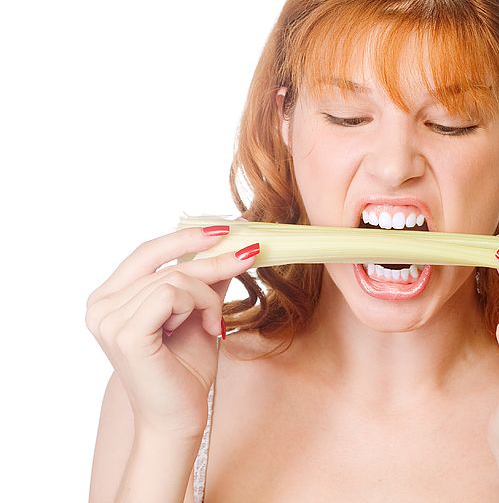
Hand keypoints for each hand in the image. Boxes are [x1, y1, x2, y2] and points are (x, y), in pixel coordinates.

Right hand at [85, 226, 259, 439]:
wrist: (180, 417)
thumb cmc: (184, 370)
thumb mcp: (199, 312)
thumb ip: (205, 280)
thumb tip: (228, 244)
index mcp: (109, 298)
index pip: (147, 252)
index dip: (185, 238)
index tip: (224, 229)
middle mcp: (100, 306)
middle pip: (165, 263)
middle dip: (212, 263)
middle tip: (249, 256)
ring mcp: (108, 319)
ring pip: (175, 277)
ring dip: (207, 296)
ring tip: (212, 323)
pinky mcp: (125, 333)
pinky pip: (172, 294)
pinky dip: (199, 305)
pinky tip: (205, 328)